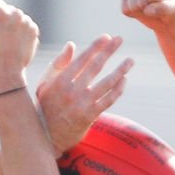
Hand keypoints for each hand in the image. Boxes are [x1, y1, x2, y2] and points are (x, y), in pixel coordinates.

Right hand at [0, 0, 38, 93]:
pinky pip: (25, 24)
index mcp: (0, 12)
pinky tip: (15, 43)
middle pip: (6, 8)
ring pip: (16, 16)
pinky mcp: (34, 30)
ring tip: (7, 41)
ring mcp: (27, 22)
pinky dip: (20, 31)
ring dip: (12, 24)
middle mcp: (16, 14)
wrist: (6, 72)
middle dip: (1, 18)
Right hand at [36, 35, 133, 152]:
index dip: (96, 46)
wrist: (47, 137)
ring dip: (120, 70)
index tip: (107, 37)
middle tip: (120, 39)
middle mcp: (72, 91)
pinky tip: (124, 80)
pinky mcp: (90, 116)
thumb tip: (72, 45)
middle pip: (95, 66)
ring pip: (106, 83)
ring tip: (130, 61)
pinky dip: (118, 89)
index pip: (82, 59)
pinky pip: (109, 100)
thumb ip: (58, 65)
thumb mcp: (44, 85)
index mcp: (60, 81)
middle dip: (109, 51)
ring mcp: (83, 104)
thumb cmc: (45, 107)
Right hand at [121, 0, 174, 30]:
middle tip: (156, 6)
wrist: (165, 15)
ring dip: (141, 12)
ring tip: (149, 6)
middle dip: (149, 9)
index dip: (159, 4)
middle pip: (141, 2)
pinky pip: (125, 10)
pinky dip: (133, 14)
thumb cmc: (171, 10)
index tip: (165, 1)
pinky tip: (141, 8)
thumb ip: (164, 8)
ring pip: (132, 7)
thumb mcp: (174, 10)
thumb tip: (147, 10)